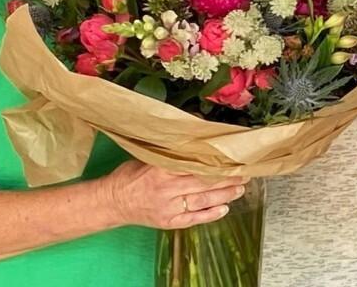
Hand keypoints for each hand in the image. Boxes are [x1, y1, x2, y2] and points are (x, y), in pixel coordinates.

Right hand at [100, 161, 248, 229]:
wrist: (111, 202)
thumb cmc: (130, 177)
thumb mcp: (148, 158)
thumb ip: (172, 152)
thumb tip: (196, 135)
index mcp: (162, 171)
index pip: (196, 166)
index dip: (217, 163)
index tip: (233, 158)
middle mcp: (166, 190)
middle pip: (204, 183)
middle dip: (227, 178)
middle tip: (245, 173)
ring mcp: (168, 208)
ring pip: (203, 201)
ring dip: (225, 195)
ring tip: (240, 189)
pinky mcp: (168, 222)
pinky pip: (194, 219)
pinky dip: (210, 214)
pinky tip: (224, 209)